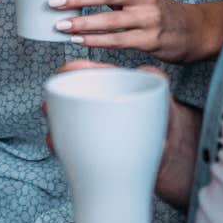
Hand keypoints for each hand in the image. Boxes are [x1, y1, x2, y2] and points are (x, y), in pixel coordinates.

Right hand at [43, 59, 201, 207]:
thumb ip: (156, 80)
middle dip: (54, 102)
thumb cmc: (164, 116)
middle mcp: (96, 105)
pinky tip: (62, 152)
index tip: (62, 73)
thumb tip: (147, 71)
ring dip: (55, 129)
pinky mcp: (93, 149)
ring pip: (64, 125)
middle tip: (50, 109)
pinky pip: (72, 148)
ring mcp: (92, 128)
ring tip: (55, 137)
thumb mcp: (162, 97)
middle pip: (67, 99)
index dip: (71, 70)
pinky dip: (63, 149)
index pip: (85, 72)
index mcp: (109, 85)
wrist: (172, 151)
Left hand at [48, 0, 222, 63]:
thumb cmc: (154, 7)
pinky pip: (117, 41)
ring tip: (61, 25)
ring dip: (83, 23)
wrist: (188, 31)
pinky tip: (78, 40)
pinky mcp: (148, 40)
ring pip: (111, 21)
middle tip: (55, 0)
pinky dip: (95, 41)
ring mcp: (147, 19)